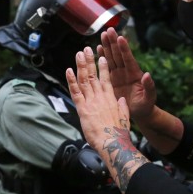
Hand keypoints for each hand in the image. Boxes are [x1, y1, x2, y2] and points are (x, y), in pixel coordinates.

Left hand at [66, 46, 146, 191]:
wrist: (112, 143)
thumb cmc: (118, 134)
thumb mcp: (124, 118)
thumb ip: (122, 108)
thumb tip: (121, 100)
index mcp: (111, 99)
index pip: (106, 80)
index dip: (103, 68)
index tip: (101, 57)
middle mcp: (100, 97)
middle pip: (93, 76)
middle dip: (90, 61)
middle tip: (86, 50)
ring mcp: (91, 102)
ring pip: (84, 80)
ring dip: (81, 66)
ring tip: (78, 54)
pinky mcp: (82, 109)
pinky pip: (75, 92)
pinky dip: (71, 80)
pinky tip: (68, 70)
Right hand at [97, 27, 156, 122]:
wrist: (139, 113)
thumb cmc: (145, 106)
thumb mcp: (149, 98)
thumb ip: (149, 87)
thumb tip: (148, 75)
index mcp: (134, 74)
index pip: (128, 59)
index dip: (124, 49)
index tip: (121, 38)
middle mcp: (125, 72)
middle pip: (118, 54)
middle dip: (113, 42)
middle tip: (109, 30)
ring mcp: (118, 74)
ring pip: (111, 57)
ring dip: (107, 46)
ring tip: (103, 34)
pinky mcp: (111, 79)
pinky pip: (105, 66)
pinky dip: (101, 57)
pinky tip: (97, 48)